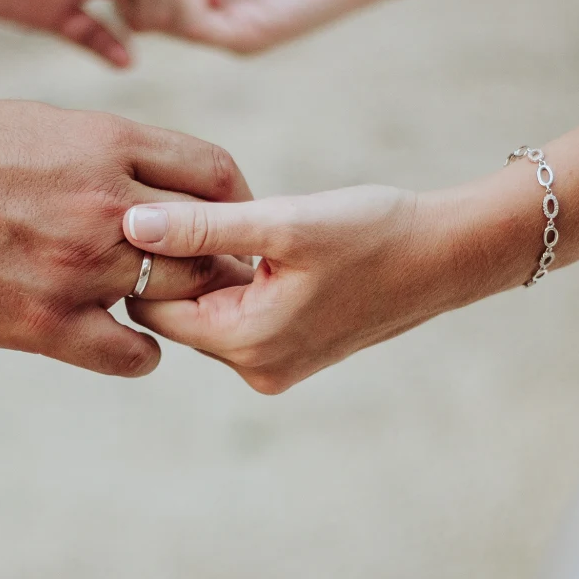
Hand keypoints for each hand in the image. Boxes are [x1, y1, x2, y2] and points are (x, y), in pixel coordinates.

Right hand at [0, 102, 253, 376]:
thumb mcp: (40, 125)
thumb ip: (107, 151)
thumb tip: (158, 181)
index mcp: (105, 143)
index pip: (215, 173)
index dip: (233, 204)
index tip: (226, 225)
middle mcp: (104, 203)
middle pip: (208, 241)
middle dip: (208, 261)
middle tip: (193, 278)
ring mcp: (76, 266)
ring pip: (175, 298)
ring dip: (167, 305)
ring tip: (140, 303)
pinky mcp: (42, 323)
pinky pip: (133, 355)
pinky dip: (134, 352)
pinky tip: (112, 339)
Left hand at [119, 180, 534, 392]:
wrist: (448, 255)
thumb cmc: (374, 233)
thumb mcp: (284, 223)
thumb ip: (203, 226)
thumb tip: (131, 223)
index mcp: (246, 343)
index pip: (154, 308)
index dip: (149, 259)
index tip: (163, 213)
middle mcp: (256, 367)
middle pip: (179, 314)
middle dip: (181, 265)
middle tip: (204, 211)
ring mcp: (276, 364)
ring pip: (210, 311)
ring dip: (214, 269)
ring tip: (244, 225)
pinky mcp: (295, 350)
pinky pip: (243, 315)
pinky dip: (242, 280)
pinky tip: (269, 245)